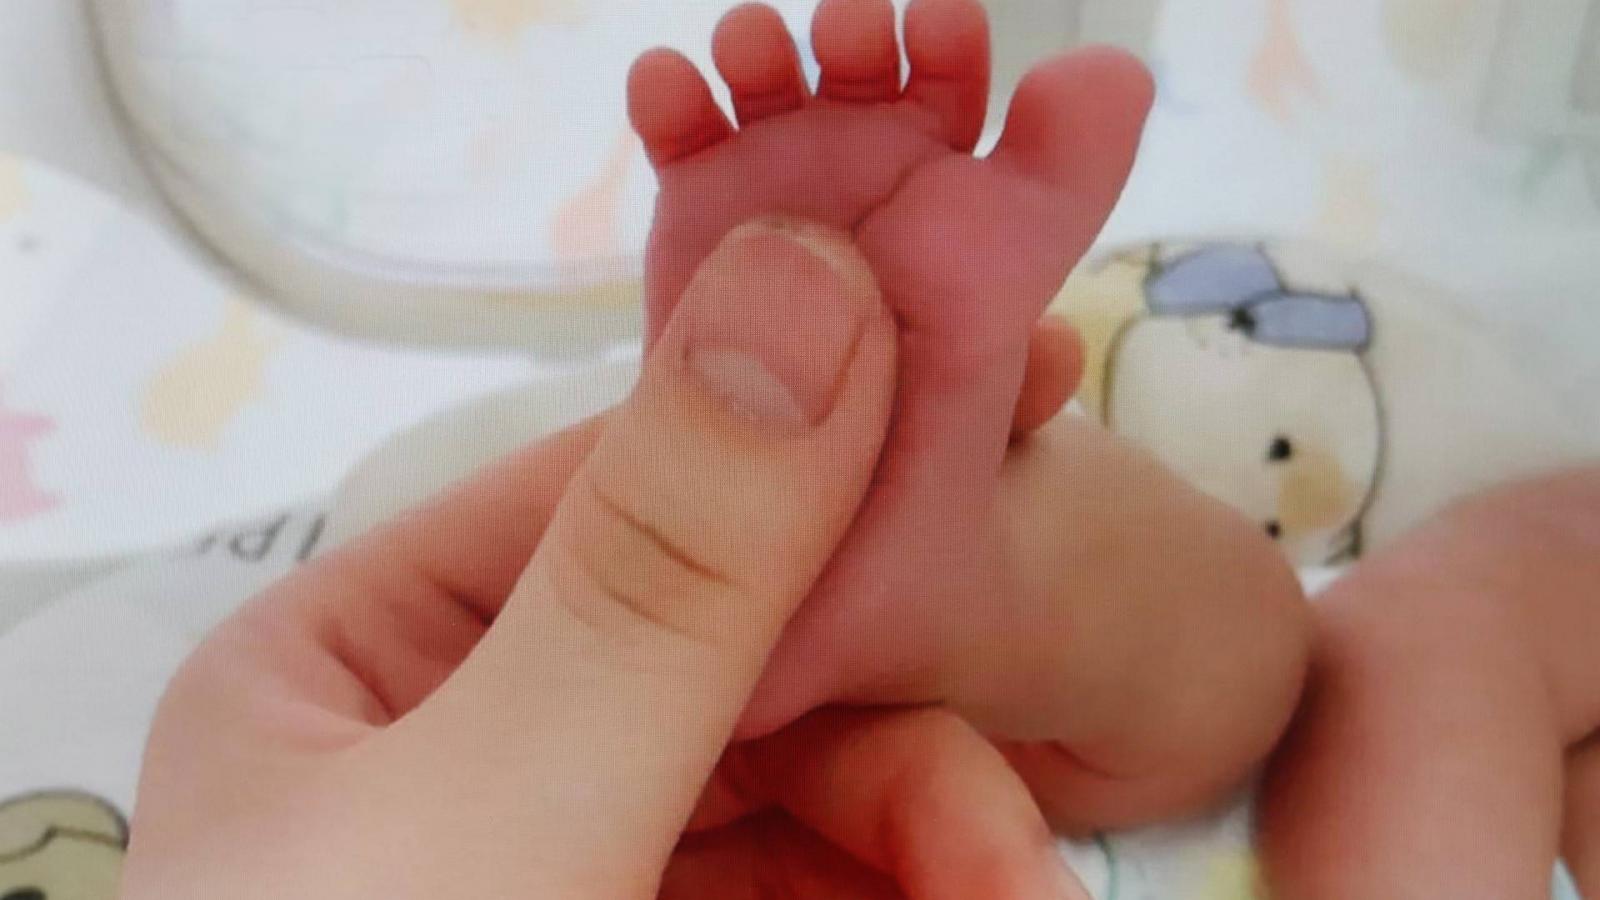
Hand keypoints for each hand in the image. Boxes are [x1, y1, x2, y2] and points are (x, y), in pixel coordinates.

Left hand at [120, 221, 1084, 898]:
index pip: (626, 487)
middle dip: (901, 753)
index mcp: (362, 664)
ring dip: (937, 850)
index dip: (821, 458)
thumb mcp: (497, 825)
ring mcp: (576, 858)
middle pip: (746, 658)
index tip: (1018, 429)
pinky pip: (820, 892)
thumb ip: (659, 574)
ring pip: (810, 791)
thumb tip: (805, 275)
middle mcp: (468, 742)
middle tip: (1018, 864)